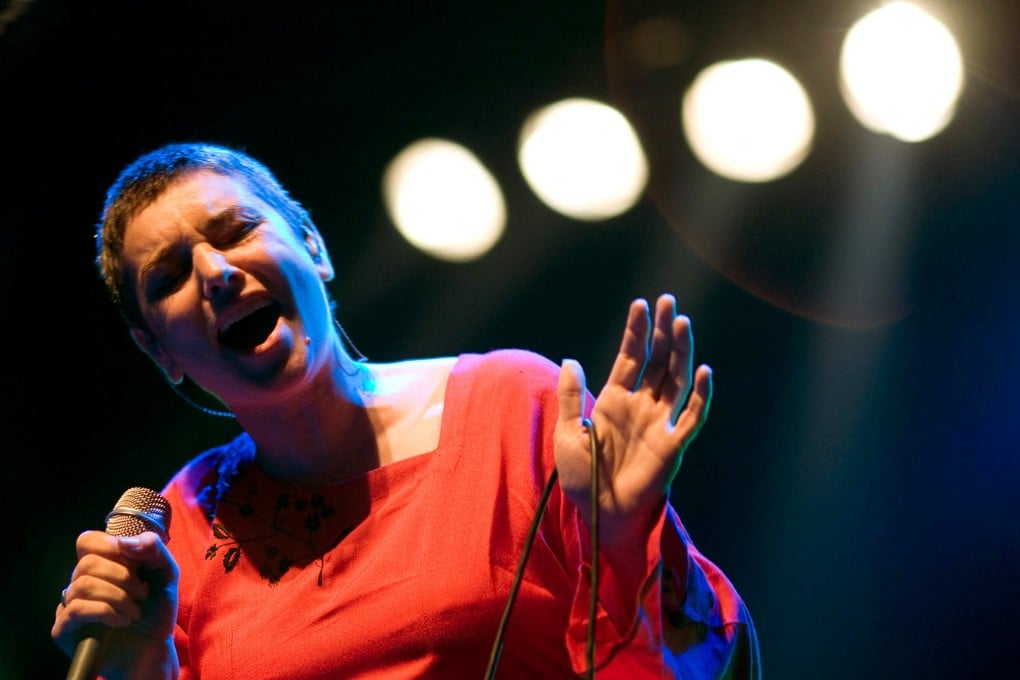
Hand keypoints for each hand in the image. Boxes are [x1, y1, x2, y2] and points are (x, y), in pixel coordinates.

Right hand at [52, 530, 179, 678]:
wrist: (154, 648)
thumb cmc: (157, 609)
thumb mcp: (165, 573)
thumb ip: (152, 550)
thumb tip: (125, 542)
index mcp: (101, 565)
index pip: (88, 541)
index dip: (110, 547)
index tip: (136, 564)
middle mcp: (80, 582)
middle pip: (88, 563)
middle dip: (122, 577)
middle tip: (142, 593)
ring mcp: (69, 605)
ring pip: (83, 585)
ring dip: (118, 597)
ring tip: (135, 611)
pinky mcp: (63, 629)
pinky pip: (76, 609)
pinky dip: (106, 612)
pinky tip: (122, 621)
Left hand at [554, 294, 711, 548]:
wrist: (600, 514)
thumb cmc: (582, 478)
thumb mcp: (567, 434)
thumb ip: (571, 398)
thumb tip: (571, 360)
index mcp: (614, 400)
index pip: (631, 357)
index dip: (636, 331)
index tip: (641, 304)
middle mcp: (641, 406)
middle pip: (657, 360)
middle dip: (663, 331)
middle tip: (669, 301)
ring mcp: (659, 423)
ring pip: (676, 379)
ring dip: (681, 351)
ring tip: (683, 322)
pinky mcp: (673, 444)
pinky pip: (692, 415)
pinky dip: (701, 394)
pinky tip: (703, 370)